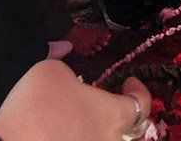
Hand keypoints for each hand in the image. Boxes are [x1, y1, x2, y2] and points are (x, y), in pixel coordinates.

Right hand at [0, 60, 151, 140]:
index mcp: (113, 115)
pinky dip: (78, 139)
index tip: (130, 82)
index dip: (138, 91)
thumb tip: (61, 48)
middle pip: (130, 133)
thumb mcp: (49, 71)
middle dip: (124, 120)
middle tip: (112, 107)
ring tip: (85, 121)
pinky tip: (62, 134)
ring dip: (100, 132)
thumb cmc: (39, 108)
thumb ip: (60, 59)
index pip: (141, 105)